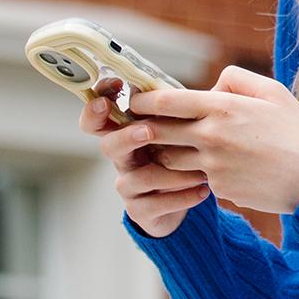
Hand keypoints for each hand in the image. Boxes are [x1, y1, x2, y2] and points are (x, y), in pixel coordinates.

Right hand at [79, 97, 209, 238]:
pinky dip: (181, 197)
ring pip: (137, 178)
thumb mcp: (183, 126)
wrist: (189, 196)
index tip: (105, 99)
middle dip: (127, 137)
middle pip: (109, 146)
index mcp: (131, 132)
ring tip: (201, 171)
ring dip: (171, 173)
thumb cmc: (187, 150)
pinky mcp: (140, 210)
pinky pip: (154, 205)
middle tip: (148, 131)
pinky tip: (203, 191)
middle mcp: (124, 158)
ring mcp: (130, 186)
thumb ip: (178, 108)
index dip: (95, 110)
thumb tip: (190, 87)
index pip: (100, 119)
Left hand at [126, 65, 298, 215]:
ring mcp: (212, 166)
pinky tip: (208, 167)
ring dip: (166, 153)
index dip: (143, 101)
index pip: (166, 102)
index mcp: (223, 107)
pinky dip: (194, 172)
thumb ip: (237, 80)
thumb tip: (211, 87)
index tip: (136, 100)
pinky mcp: (218, 188)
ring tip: (172, 146)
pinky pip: (194, 178)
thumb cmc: (296, 130)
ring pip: (169, 160)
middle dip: (143, 129)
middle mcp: (211, 136)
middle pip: (157, 133)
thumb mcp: (273, 91)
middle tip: (139, 125)